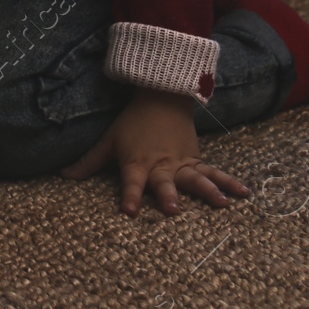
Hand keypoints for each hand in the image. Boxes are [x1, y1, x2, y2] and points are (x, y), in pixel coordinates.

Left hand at [60, 88, 249, 216]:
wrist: (160, 98)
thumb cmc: (132, 123)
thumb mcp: (109, 141)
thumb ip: (89, 162)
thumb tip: (63, 176)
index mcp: (137, 162)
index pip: (130, 182)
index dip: (128, 195)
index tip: (128, 211)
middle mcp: (161, 165)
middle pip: (165, 182)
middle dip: (168, 195)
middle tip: (173, 209)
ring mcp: (181, 163)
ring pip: (196, 178)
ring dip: (208, 191)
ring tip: (223, 205)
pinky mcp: (196, 160)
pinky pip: (214, 172)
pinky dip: (230, 182)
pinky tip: (245, 193)